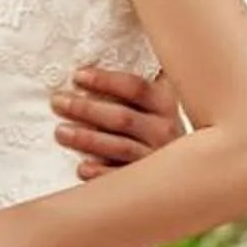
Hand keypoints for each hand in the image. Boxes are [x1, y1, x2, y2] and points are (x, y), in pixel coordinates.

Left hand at [53, 66, 184, 179]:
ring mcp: (157, 158)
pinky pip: (123, 177)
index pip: (134, 87)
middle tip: (57, 102)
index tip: (77, 76)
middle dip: (86, 109)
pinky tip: (82, 167)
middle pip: (121, 117)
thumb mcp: (157, 102)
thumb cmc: (158, 127)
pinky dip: (101, 173)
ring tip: (60, 132)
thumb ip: (135, 85)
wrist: (188, 169)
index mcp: (166, 104)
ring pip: (119, 147)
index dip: (105, 80)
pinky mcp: (150, 184)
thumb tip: (100, 63)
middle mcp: (165, 130)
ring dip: (87, 139)